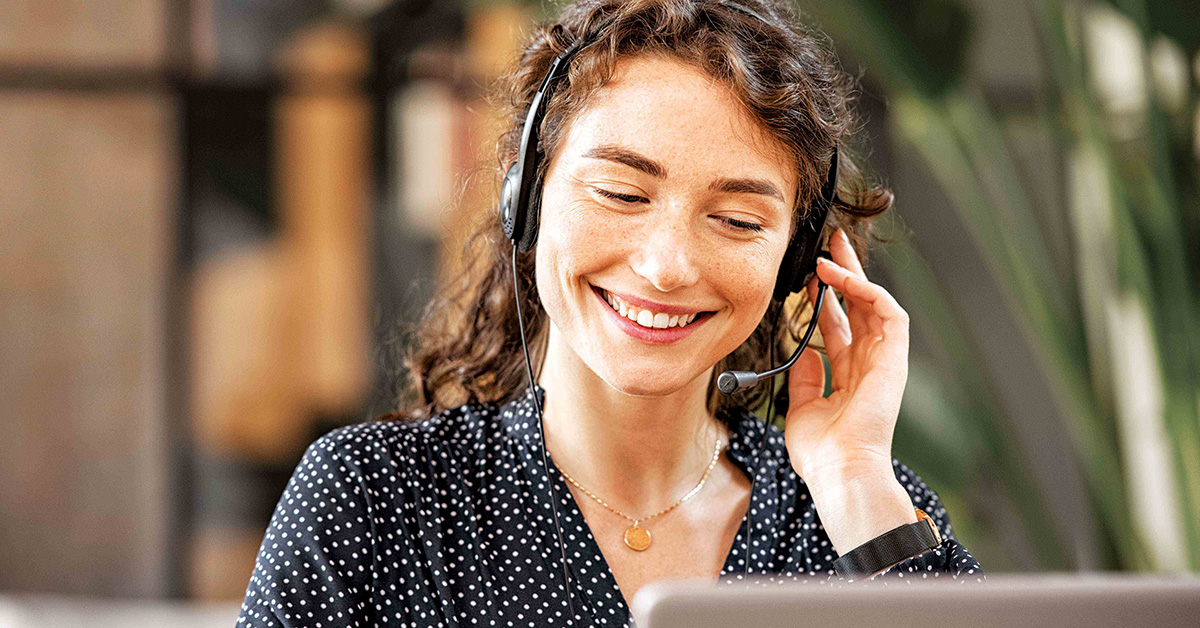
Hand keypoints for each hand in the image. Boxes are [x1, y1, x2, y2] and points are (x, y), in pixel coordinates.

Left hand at [783, 227, 909, 481]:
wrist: (840, 471)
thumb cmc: (821, 452)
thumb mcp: (800, 406)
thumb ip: (803, 376)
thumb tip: (803, 350)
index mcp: (849, 375)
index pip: (839, 325)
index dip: (825, 299)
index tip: (808, 277)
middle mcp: (869, 363)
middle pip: (859, 307)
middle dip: (845, 274)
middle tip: (830, 243)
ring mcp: (884, 360)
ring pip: (874, 303)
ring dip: (854, 274)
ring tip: (831, 251)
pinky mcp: (894, 358)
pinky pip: (887, 312)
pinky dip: (866, 290)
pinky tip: (840, 277)